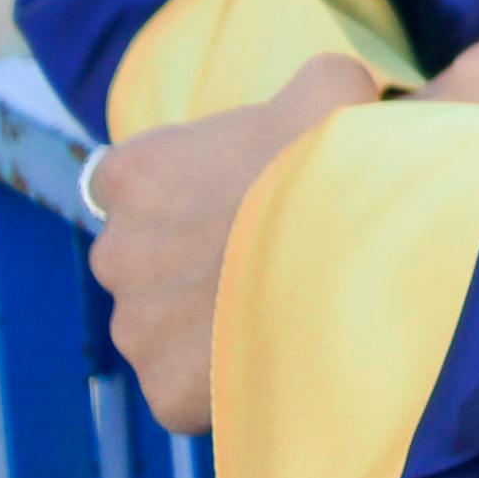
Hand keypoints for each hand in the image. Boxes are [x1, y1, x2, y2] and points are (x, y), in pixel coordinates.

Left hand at [87, 53, 377, 432]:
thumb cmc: (339, 165)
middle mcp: (116, 252)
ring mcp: (136, 328)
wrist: (361, 258)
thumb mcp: (333, 90)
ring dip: (205, 322)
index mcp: (134, 174)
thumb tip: (334, 90)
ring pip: (163, 327)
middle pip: (143, 259)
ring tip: (281, 309)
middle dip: (190, 261)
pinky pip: (189, 387)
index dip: (184, 189)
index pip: (126, 182)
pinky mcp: (166, 391)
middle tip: (267, 256)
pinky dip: (225, 379)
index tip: (233, 196)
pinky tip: (279, 354)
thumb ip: (308, 86)